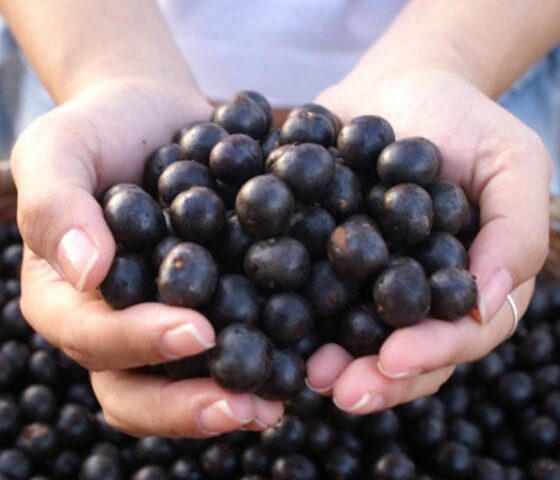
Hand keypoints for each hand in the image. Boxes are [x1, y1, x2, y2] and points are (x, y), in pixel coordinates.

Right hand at [13, 79, 282, 436]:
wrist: (157, 114)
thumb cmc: (100, 129)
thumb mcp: (59, 149)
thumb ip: (55, 204)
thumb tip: (87, 270)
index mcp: (69, 298)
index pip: (93, 337)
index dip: (139, 344)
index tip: (196, 331)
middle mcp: (116, 323)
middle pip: (138, 388)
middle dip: (187, 404)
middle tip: (243, 405)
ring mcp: (166, 318)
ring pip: (187, 381)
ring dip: (229, 399)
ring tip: (275, 406)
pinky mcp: (214, 303)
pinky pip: (233, 340)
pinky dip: (264, 357)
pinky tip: (301, 362)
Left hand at [306, 66, 549, 412]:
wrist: (397, 87)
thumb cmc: (463, 121)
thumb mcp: (512, 162)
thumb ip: (514, 230)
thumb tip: (485, 302)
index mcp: (462, 285)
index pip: (457, 335)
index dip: (430, 353)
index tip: (394, 360)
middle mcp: (412, 296)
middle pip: (399, 354)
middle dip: (372, 378)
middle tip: (337, 389)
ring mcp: (362, 282)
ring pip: (349, 336)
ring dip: (327, 360)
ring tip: (301, 373)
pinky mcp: (318, 259)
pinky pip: (304, 291)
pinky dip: (286, 310)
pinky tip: (261, 324)